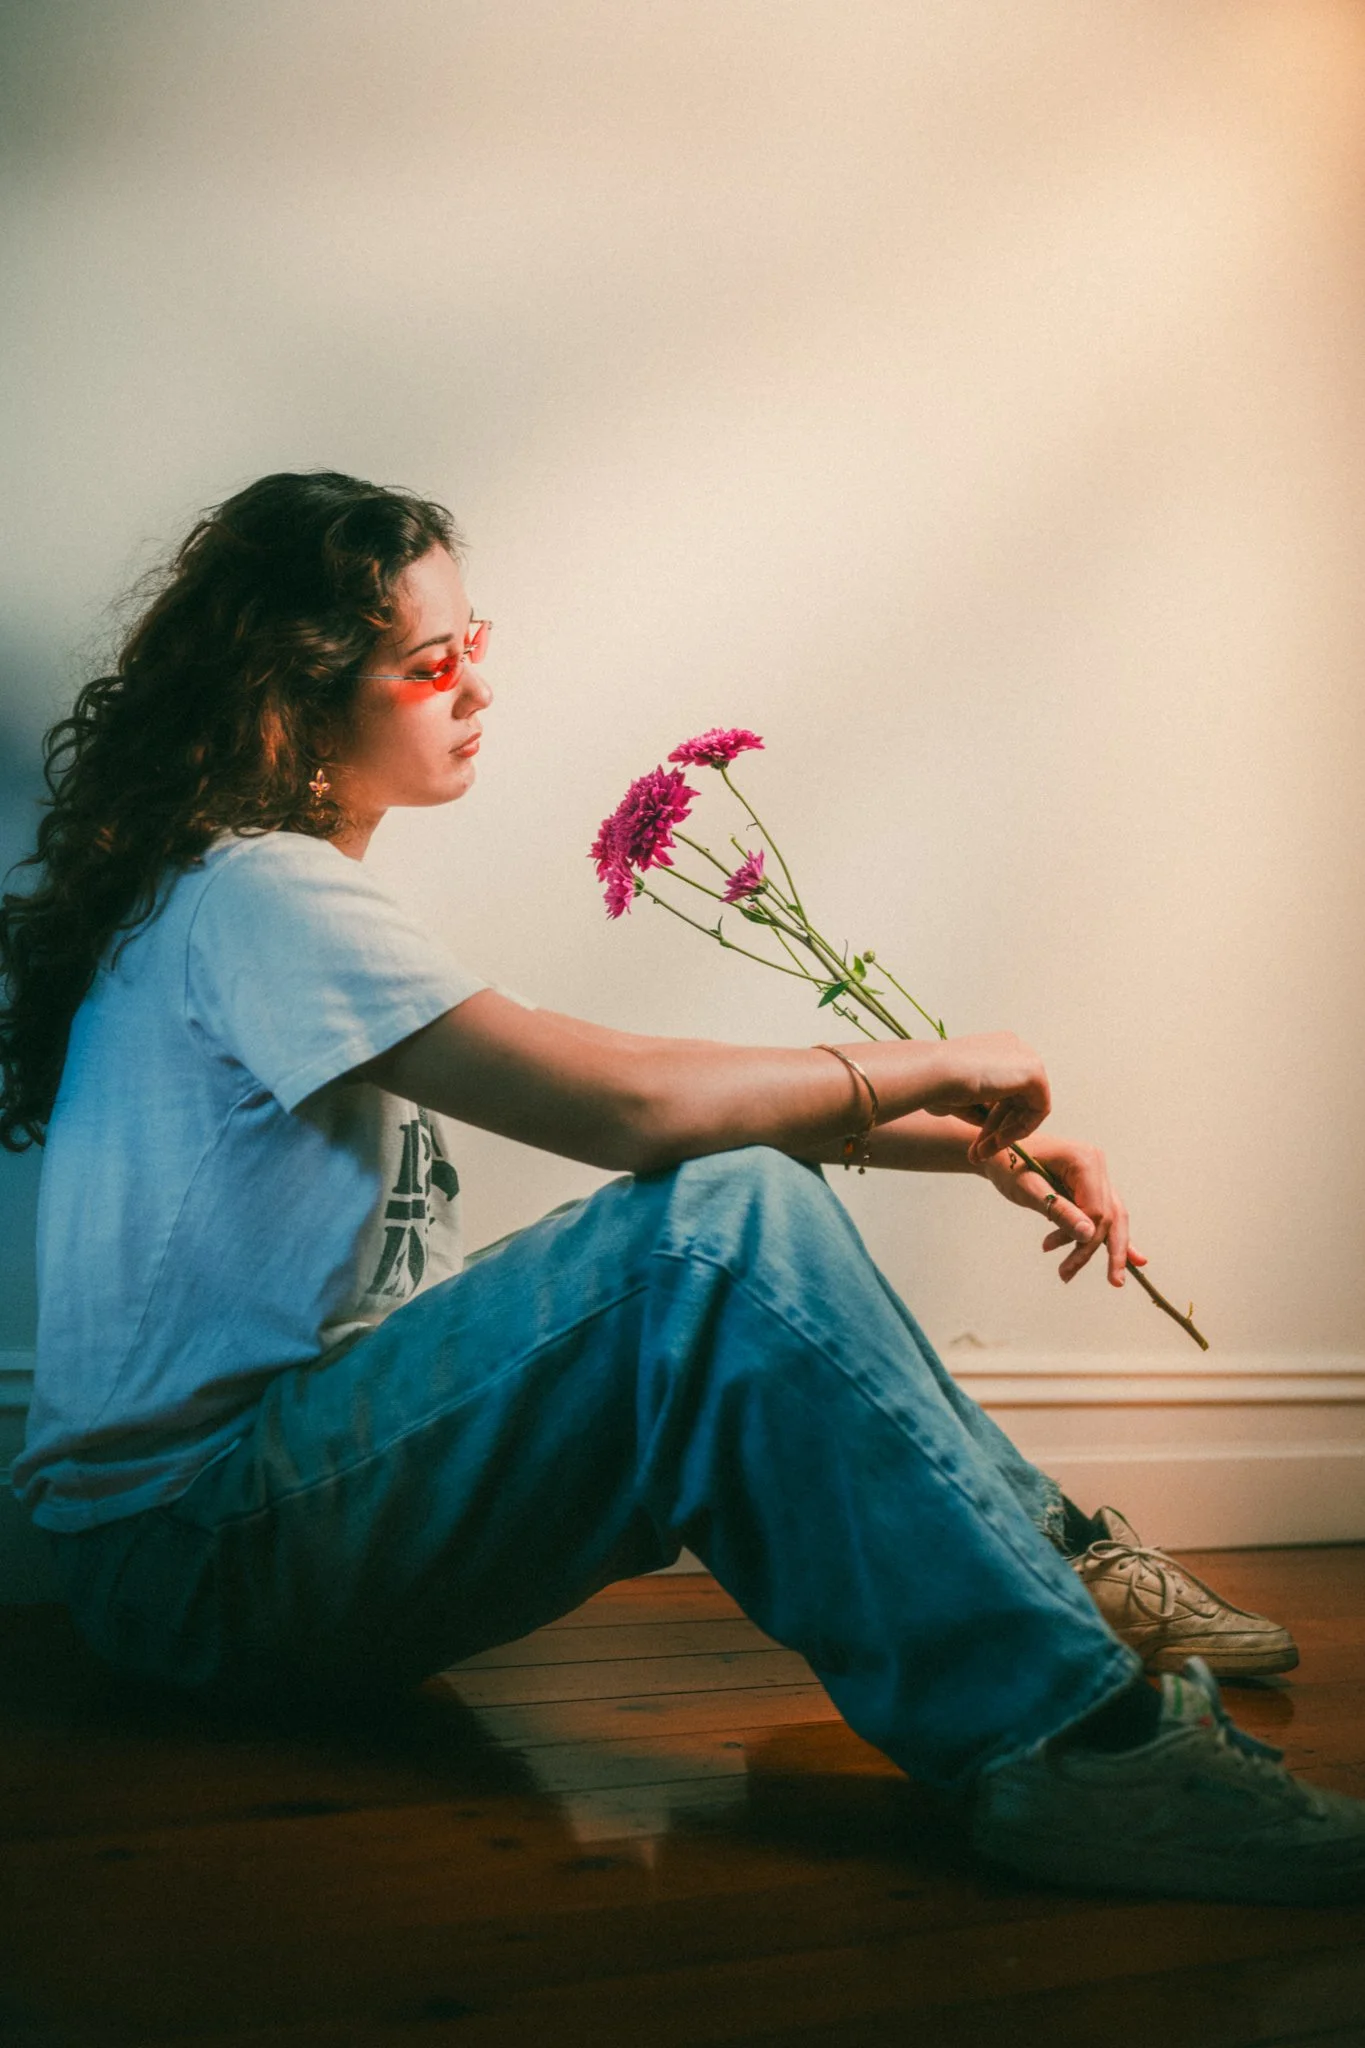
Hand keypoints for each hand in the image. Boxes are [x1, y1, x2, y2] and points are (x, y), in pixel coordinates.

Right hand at [919, 1032, 1050, 1162]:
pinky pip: (1038, 1109)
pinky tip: (997, 1141)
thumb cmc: (933, 1083)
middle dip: (996, 1130)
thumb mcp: (958, 1096)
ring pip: (1026, 1107)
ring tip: (983, 1153)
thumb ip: (979, 1105)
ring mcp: (1026, 1057)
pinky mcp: (1035, 1072)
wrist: (931, 1074)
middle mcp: (1012, 1048)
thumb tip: (990, 1123)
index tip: (976, 1140)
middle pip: (1015, 1099)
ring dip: (1006, 1134)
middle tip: (979, 1153)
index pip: (1002, 1088)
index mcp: (994, 1047)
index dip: (990, 1118)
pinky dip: (1020, 1129)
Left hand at [977, 1135, 1146, 1288]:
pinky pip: (1104, 1213)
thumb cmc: (1007, 1165)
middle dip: (1108, 1251)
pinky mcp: (1090, 1184)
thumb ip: (1059, 1210)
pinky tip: (1134, 1259)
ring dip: (1098, 1248)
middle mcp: (1096, 1164)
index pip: (1098, 1210)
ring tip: (1074, 1273)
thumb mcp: (1028, 1189)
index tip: (1060, 1259)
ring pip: (1110, 1217)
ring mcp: (1095, 1173)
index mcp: (1084, 1160)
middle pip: (1111, 1215)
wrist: (998, 1152)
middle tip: (1115, 1282)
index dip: (1085, 1239)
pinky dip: (1109, 1237)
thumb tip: (1088, 1235)